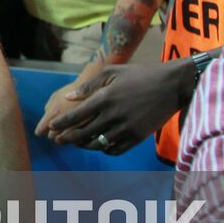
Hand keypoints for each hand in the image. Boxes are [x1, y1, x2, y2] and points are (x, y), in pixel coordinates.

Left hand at [44, 61, 189, 151]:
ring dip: (84, 145)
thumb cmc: (140, 75)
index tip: (52, 126)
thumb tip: (69, 97)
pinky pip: (116, 149)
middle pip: (83, 133)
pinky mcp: (138, 137)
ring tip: (77, 143)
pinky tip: (100, 145)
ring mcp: (126, 128)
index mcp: (105, 98)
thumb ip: (89, 85)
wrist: (172, 86)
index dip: (61, 123)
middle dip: (67, 138)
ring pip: (98, 144)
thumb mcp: (113, 72)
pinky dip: (105, 150)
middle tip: (59, 139)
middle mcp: (113, 115)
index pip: (75, 116)